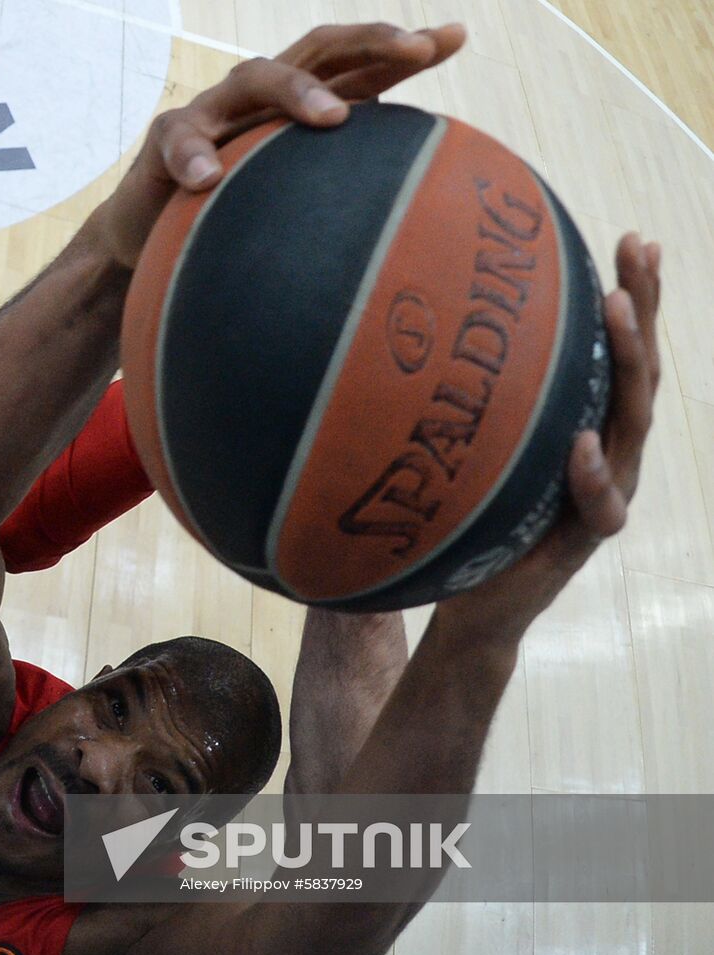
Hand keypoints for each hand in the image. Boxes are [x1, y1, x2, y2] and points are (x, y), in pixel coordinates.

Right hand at [89, 21, 466, 269]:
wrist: (149, 237)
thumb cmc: (231, 222)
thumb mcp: (291, 210)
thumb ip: (338, 204)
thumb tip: (412, 235)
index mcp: (298, 109)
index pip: (358, 67)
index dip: (402, 50)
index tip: (454, 39)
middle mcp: (261, 97)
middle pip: (319, 48)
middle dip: (369, 42)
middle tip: (414, 49)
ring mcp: (214, 111)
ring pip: (256, 77)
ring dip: (297, 91)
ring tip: (333, 117)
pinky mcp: (167, 139)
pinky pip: (180, 139)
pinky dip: (194, 156)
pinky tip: (208, 179)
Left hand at [436, 234, 661, 645]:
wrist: (476, 601)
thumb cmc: (473, 514)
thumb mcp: (475, 446)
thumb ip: (476, 401)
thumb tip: (427, 325)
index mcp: (585, 422)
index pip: (615, 351)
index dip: (632, 295)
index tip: (625, 237)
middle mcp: (607, 451)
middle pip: (638, 372)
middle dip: (643, 307)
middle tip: (636, 251)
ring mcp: (604, 493)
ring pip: (631, 425)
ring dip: (626, 365)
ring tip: (615, 311)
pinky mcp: (584, 538)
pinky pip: (600, 506)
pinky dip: (591, 474)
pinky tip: (581, 444)